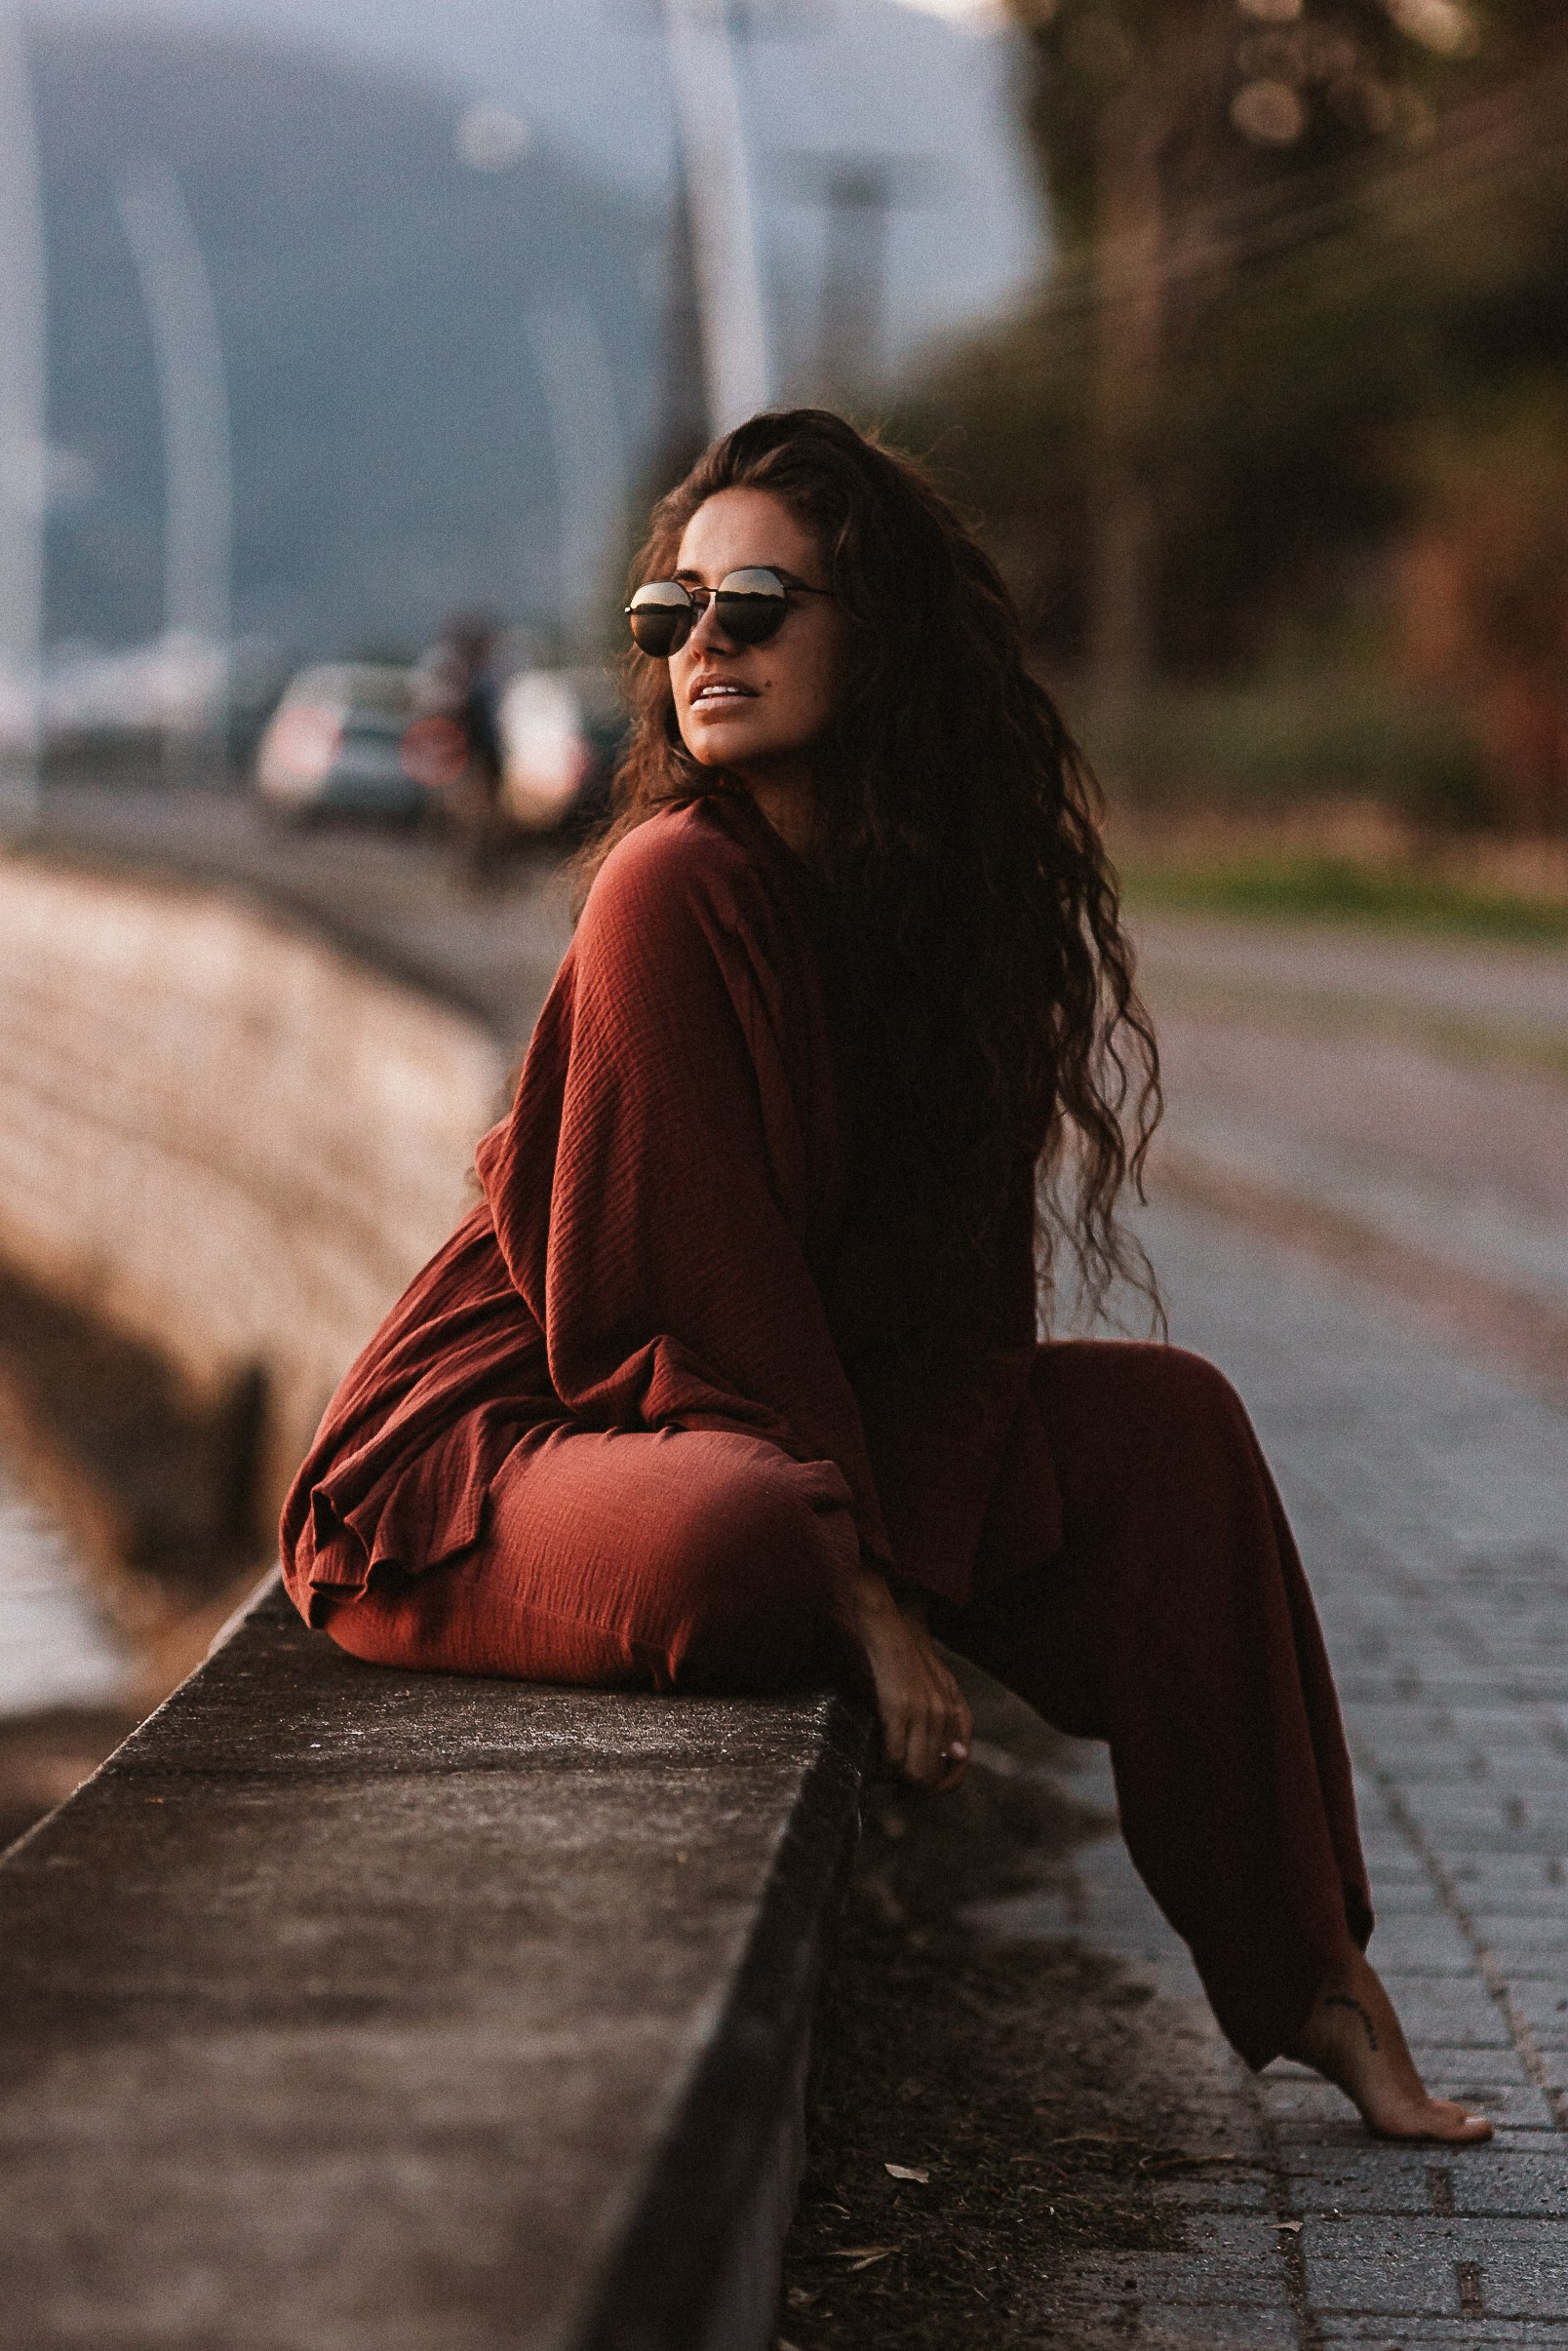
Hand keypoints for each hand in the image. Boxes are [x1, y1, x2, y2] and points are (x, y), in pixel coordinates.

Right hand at [849, 1563, 972, 1792]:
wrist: (888, 1621)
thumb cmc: (907, 1656)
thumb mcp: (939, 1686)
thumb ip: (950, 1721)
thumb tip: (958, 1756)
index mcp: (955, 1712)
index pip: (956, 1772)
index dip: (935, 1789)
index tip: (912, 1787)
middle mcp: (943, 1716)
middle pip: (931, 1779)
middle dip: (910, 1789)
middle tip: (891, 1785)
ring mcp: (921, 1712)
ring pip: (913, 1774)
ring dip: (893, 1781)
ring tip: (879, 1773)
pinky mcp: (897, 1707)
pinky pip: (893, 1757)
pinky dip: (880, 1769)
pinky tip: (871, 1762)